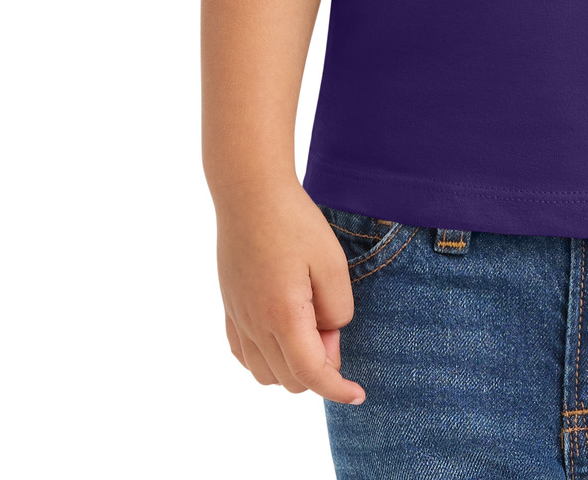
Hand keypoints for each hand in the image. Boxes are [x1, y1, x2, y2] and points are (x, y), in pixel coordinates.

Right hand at [213, 180, 366, 405]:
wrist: (249, 193)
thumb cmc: (294, 222)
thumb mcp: (332, 262)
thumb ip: (337, 310)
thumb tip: (328, 338)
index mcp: (283, 315)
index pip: (311, 374)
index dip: (338, 390)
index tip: (358, 394)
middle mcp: (255, 324)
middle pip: (289, 380)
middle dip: (319, 367)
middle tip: (331, 323)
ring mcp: (237, 317)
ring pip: (265, 374)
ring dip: (292, 367)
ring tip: (310, 323)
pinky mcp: (229, 307)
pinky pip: (245, 355)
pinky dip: (267, 359)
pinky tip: (283, 333)